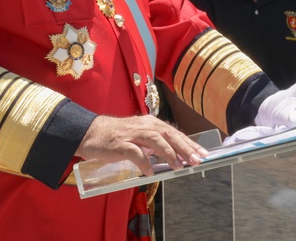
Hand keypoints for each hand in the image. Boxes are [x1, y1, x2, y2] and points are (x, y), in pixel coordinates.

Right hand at [76, 115, 207, 175]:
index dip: (190, 143)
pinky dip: (144, 162)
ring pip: (155, 140)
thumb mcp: (140, 137)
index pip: (175, 133)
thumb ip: (156, 145)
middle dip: (184, 148)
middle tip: (196, 160)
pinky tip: (150, 172)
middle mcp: (144, 126)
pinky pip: (134, 153)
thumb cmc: (118, 136)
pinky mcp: (120, 144)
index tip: (203, 154)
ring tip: (178, 166)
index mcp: (151, 124)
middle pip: (168, 134)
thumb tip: (176, 157)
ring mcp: (132, 134)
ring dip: (168, 153)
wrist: (92, 132)